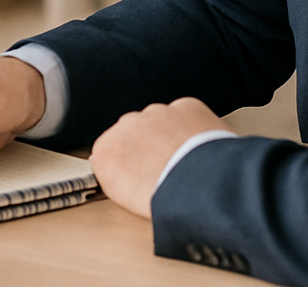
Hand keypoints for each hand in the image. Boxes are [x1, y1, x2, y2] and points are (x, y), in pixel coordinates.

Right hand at [90, 97, 232, 217]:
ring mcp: (157, 113)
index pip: (110, 152)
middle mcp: (127, 124)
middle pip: (134, 133)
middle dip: (146, 147)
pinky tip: (199, 150)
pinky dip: (191, 128)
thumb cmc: (164, 195)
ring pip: (160, 122)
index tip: (138, 177)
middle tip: (163, 171)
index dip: (126, 166)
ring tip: (184, 165)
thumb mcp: (124, 199)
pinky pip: (186, 116)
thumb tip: (122, 176)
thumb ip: (116, 177)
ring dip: (168, 137)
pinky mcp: (184, 107)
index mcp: (106, 149)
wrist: (200, 183)